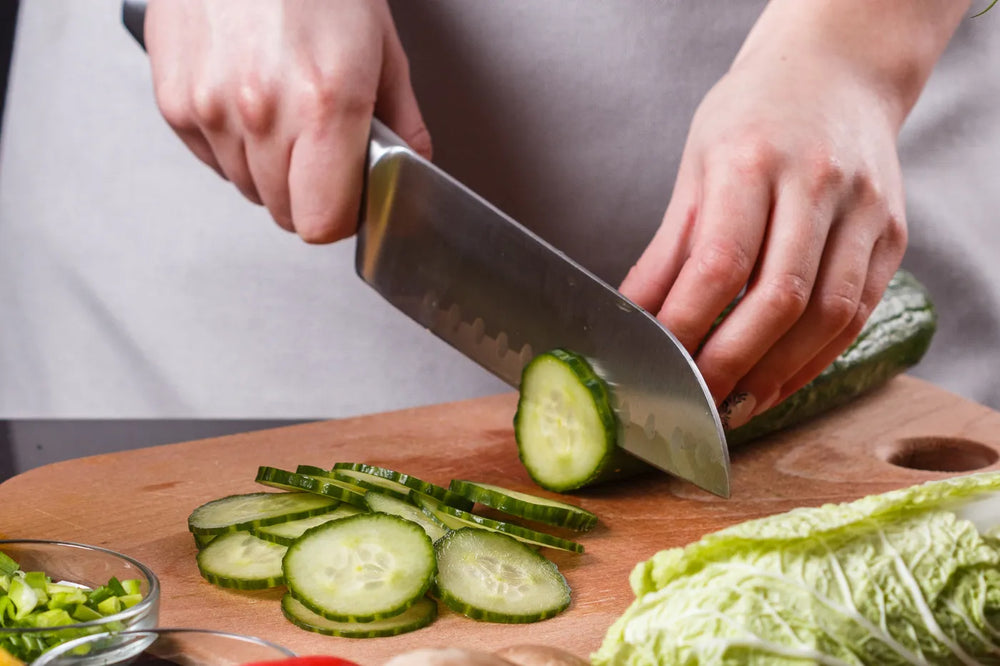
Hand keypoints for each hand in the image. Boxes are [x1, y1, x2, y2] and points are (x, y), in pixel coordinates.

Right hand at [145, 0, 430, 242]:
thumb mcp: (381, 43)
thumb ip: (400, 119)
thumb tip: (413, 167)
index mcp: (327, 102)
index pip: (322, 221)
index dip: (338, 218)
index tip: (345, 201)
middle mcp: (264, 112)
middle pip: (285, 212)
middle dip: (306, 193)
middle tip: (318, 149)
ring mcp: (211, 107)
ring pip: (246, 187)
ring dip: (267, 167)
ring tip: (280, 108)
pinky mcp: (174, 100)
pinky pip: (209, 159)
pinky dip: (230, 144)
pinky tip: (245, 97)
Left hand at [619, 28, 908, 427]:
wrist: (836, 73)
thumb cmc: (753, 118)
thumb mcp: (696, 168)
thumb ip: (667, 249)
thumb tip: (631, 318)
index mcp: (753, 161)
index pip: (718, 263)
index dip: (686, 325)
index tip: (657, 364)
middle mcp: (816, 183)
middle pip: (779, 298)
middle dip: (732, 363)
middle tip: (697, 401)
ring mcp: (864, 210)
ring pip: (828, 315)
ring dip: (778, 373)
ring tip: (737, 404)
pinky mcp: (892, 234)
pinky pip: (858, 312)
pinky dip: (816, 358)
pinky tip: (780, 379)